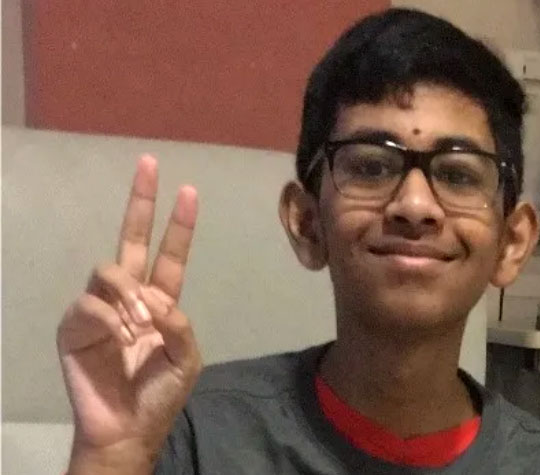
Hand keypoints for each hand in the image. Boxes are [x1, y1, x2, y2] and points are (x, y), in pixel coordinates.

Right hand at [57, 155, 201, 472]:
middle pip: (133, 239)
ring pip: (108, 268)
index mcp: (161, 300)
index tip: (188, 190)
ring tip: (138, 325)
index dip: (179, 224)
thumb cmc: (160, 394)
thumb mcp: (187, 358)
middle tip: (149, 165)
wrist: (127, 428)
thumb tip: (157, 299)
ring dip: (128, 293)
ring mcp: (101, 308)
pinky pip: (88, 304)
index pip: (170, 254)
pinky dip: (107, 318)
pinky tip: (117, 338)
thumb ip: (180, 324)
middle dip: (141, 202)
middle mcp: (130, 296)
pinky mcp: (75, 326)